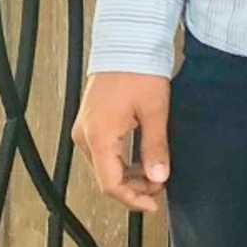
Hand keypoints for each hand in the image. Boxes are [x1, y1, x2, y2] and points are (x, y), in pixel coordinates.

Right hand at [74, 71, 172, 212]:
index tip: (153, 204)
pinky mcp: (90, 123)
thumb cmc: (139, 72)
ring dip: (129, 175)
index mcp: (99, 136)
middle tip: (161, 184)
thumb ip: (155, 148)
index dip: (132, 199)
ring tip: (156, 172)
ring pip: (105, 167)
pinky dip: (122, 161)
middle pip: (106, 178)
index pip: (111, 184)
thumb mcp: (154, 112)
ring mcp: (85, 129)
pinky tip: (142, 159)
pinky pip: (103, 152)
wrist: (126, 43)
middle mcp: (85, 136)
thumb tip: (158, 178)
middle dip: (134, 187)